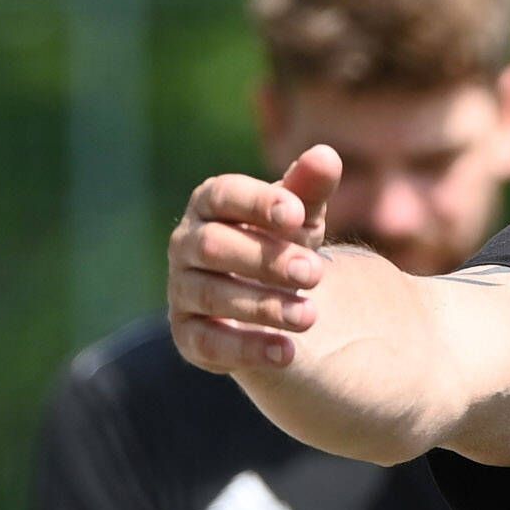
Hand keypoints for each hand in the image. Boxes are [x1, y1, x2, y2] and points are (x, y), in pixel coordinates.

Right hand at [169, 147, 341, 373]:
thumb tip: (327, 156)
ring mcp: (181, 289)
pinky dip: (247, 349)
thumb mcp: (300, 216)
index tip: (298, 215)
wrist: (269, 294)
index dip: (258, 203)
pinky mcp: (187, 335)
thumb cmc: (282, 241)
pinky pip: (207, 342)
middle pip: (214, 246)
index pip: (224, 195)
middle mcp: (186, 244)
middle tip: (315, 274)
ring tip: (310, 317)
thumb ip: (309, 189)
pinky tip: (288, 353)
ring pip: (211, 294)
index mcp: (210, 204)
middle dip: (265, 260)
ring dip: (262, 306)